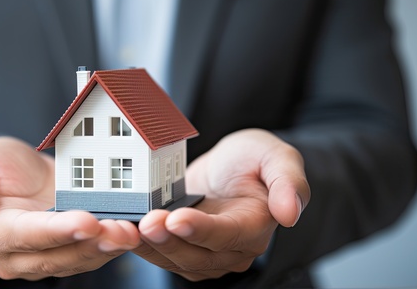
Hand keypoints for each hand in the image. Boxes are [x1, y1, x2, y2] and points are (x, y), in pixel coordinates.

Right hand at [0, 137, 140, 280]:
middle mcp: (19, 256)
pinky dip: (112, 245)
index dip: (58, 231)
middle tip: (121, 231)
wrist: (19, 176)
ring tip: (131, 232)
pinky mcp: (68, 254)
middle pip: (58, 255)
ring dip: (107, 248)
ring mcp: (45, 258)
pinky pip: (91, 254)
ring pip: (79, 259)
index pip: (27, 236)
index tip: (87, 221)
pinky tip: (131, 232)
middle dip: (92, 244)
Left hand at [134, 129, 309, 280]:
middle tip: (146, 221)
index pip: (228, 235)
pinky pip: (163, 255)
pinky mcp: (186, 251)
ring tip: (129, 227)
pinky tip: (126, 230)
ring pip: (176, 259)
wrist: (231, 167)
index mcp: (256, 226)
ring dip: (151, 246)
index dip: (202, 229)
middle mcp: (233, 249)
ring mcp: (208, 254)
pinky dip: (143, 245)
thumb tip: (290, 213)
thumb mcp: (276, 156)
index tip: (177, 218)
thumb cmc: (253, 159)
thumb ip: (288, 181)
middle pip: (198, 254)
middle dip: (169, 239)